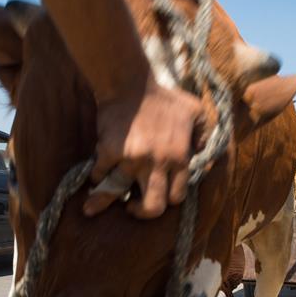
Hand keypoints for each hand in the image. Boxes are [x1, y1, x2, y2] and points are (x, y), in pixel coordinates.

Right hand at [83, 78, 205, 218]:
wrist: (131, 83)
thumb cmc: (164, 97)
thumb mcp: (195, 110)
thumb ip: (203, 133)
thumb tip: (201, 152)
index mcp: (179, 158)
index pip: (177, 196)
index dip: (169, 199)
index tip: (160, 196)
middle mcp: (157, 164)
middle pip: (153, 207)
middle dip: (143, 213)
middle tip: (134, 207)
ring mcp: (131, 159)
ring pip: (117, 193)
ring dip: (104, 201)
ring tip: (91, 208)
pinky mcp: (109, 151)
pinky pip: (99, 174)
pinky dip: (95, 177)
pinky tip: (93, 178)